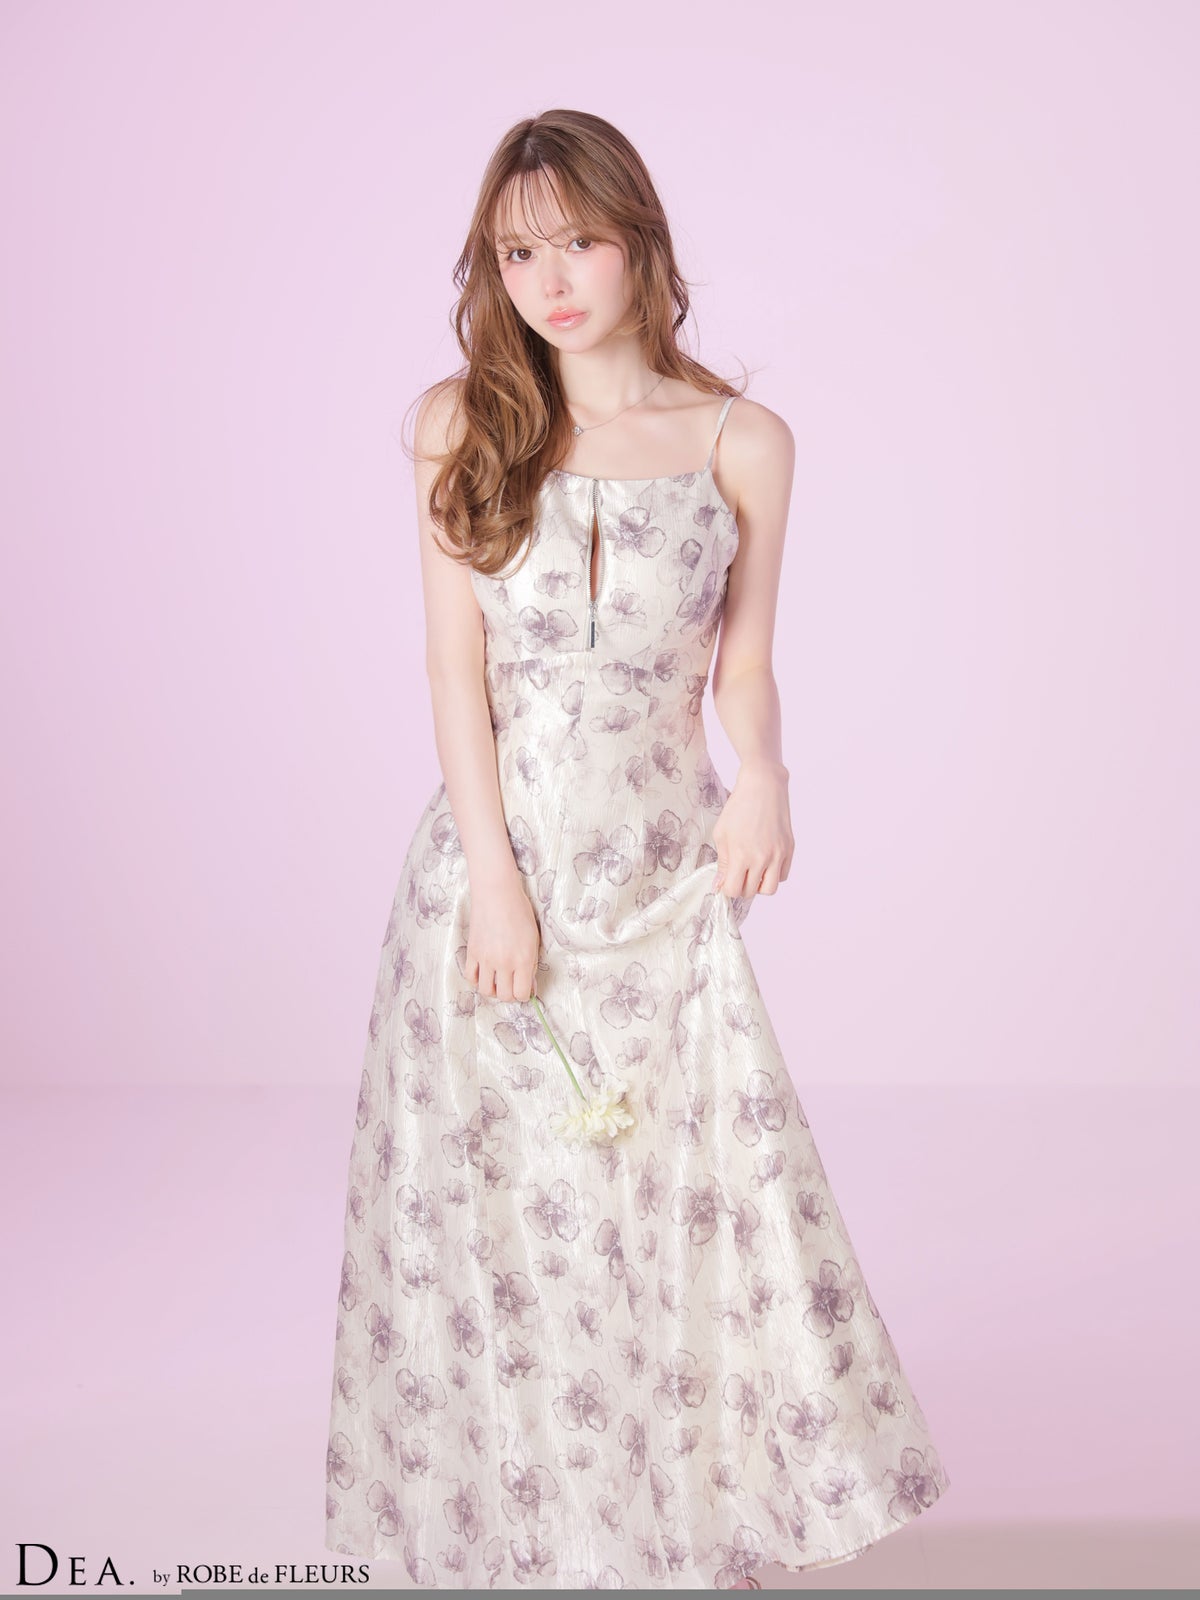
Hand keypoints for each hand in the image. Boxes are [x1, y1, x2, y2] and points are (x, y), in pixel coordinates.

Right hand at [465, 865, 540, 1000]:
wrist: (497, 893)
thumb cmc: (519, 912)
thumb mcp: (533, 939)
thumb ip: (531, 964)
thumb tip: (530, 986)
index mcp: (523, 959)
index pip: (522, 993)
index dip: (525, 995)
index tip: (525, 989)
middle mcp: (504, 962)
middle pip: (504, 995)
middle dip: (510, 995)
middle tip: (512, 986)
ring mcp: (485, 958)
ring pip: (485, 990)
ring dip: (492, 990)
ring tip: (497, 982)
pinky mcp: (472, 952)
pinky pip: (470, 977)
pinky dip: (477, 980)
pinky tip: (484, 973)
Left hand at [712, 759, 793, 897]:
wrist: (763, 787)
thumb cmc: (738, 807)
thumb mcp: (722, 833)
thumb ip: (722, 862)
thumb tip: (720, 884)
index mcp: (742, 855)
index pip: (734, 890)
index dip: (727, 888)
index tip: (726, 880)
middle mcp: (762, 858)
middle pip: (751, 892)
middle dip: (742, 886)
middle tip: (738, 873)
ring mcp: (779, 854)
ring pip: (770, 889)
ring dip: (760, 884)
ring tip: (753, 870)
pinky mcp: (789, 849)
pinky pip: (783, 875)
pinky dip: (773, 874)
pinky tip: (766, 862)